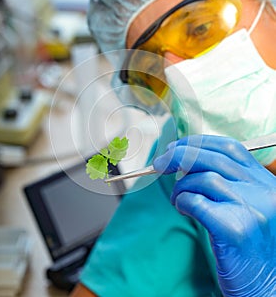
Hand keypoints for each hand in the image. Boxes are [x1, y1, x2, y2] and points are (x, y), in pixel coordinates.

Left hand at [153, 135, 275, 296]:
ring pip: (203, 178)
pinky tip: (183, 210)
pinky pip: (196, 201)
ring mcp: (252, 208)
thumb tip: (186, 159)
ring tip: (177, 200)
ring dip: (180, 187)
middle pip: (213, 157)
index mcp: (265, 181)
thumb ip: (228, 181)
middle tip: (160, 164)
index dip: (198, 143)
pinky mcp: (236, 229)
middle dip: (179, 155)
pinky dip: (182, 202)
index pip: (229, 147)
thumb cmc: (250, 246)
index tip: (177, 146)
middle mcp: (263, 190)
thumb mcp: (247, 205)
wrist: (266, 287)